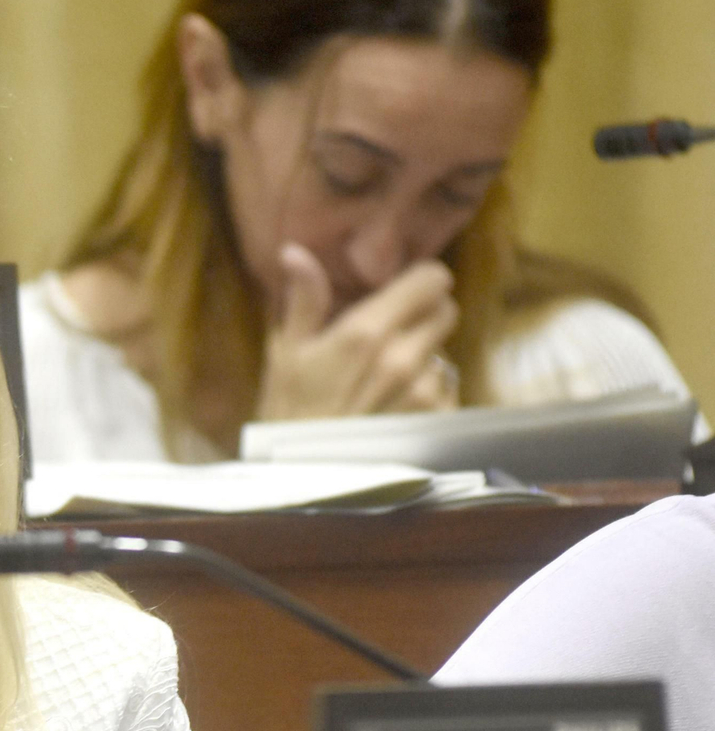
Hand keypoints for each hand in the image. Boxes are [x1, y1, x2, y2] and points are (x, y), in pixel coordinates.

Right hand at [257, 243, 460, 421]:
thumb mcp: (284, 354)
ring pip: (444, 352)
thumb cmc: (287, 413)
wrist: (302, 477)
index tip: (405, 290)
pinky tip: (396, 406)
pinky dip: (429, 394)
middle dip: (424, 315)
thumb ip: (302, 300)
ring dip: (424, 358)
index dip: (420, 280)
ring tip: (388, 379)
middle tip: (394, 332)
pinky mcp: (432, 421)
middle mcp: (402, 357)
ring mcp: (422, 393)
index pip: (431, 280)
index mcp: (366, 332)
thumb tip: (296, 252)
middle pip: (445, 310)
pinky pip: (447, 391)